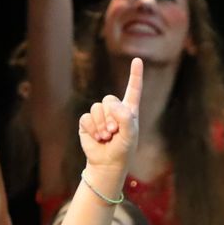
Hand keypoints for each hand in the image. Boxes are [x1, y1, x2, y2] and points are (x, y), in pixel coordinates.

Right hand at [77, 58, 142, 176]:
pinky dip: (92, 129)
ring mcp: (99, 115)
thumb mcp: (130, 134)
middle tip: (114, 132)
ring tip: (106, 137)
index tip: (137, 60)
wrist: (107, 164)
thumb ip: (124, 116)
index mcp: (129, 110)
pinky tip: (97, 138)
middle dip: (111, 117)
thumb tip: (109, 103)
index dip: (135, 75)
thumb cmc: (123, 150)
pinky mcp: (87, 122)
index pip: (133, 89)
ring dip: (101, 125)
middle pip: (109, 99)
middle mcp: (114, 110)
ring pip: (97, 108)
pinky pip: (86, 117)